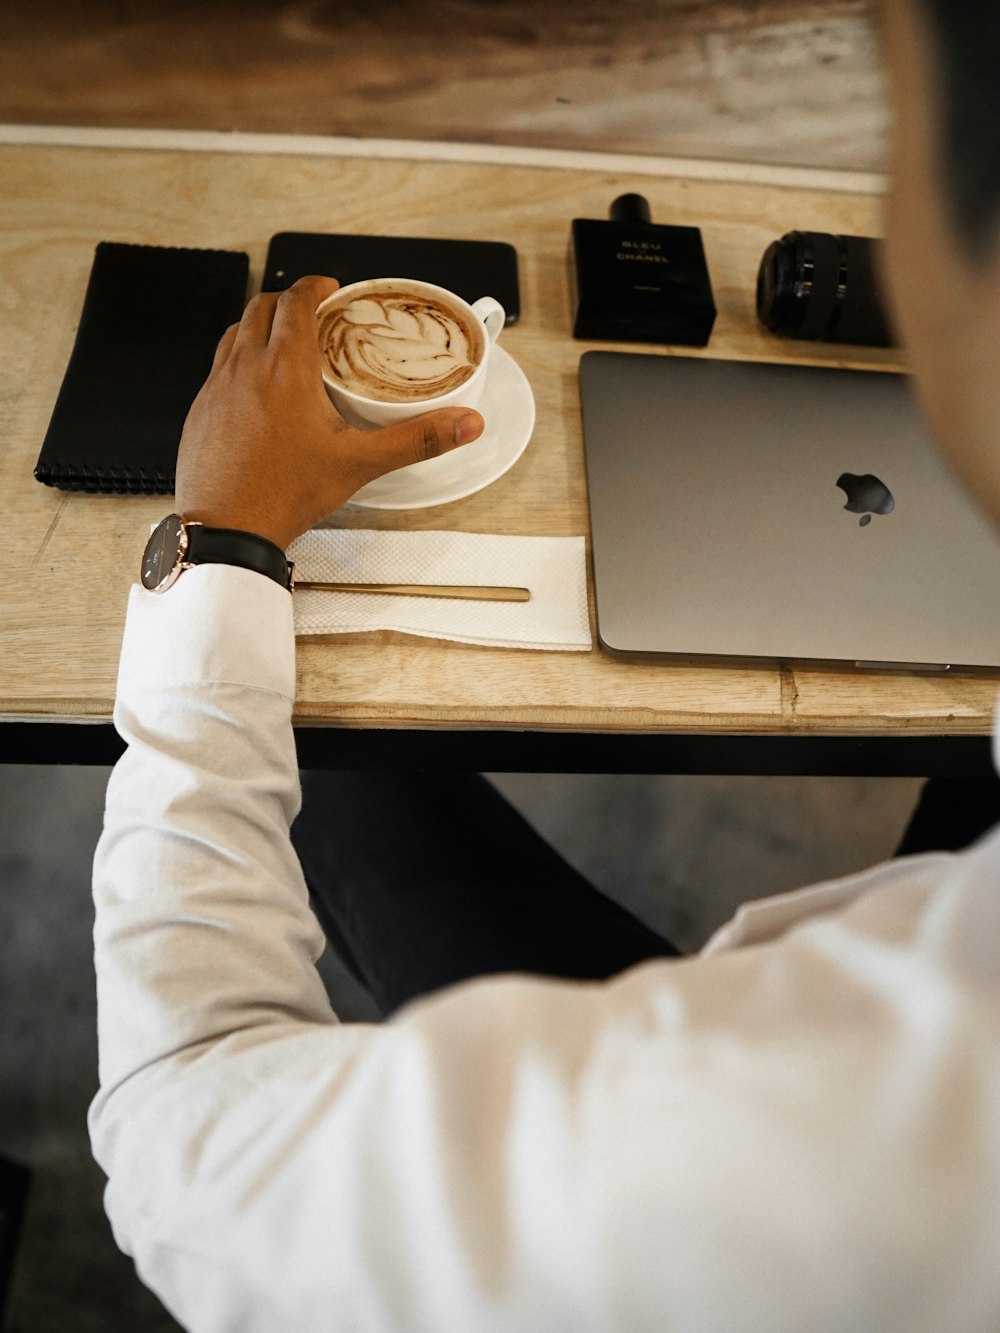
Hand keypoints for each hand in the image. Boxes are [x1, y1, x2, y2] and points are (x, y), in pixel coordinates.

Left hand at [174, 275, 484, 548]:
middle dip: (287, 300)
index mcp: (285, 368)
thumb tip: (464, 424)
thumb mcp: (361, 463)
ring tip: (283, 343)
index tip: (329, 287)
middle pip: (261, 307)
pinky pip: (218, 368)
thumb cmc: (286, 494)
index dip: (314, 285)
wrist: (229, 529)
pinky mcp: (200, 410)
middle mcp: (245, 367)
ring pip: (234, 332)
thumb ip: (416, 440)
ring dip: (259, 326)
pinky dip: (239, 361)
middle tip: (312, 311)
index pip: (296, 300)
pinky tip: (256, 389)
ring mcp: (216, 387)